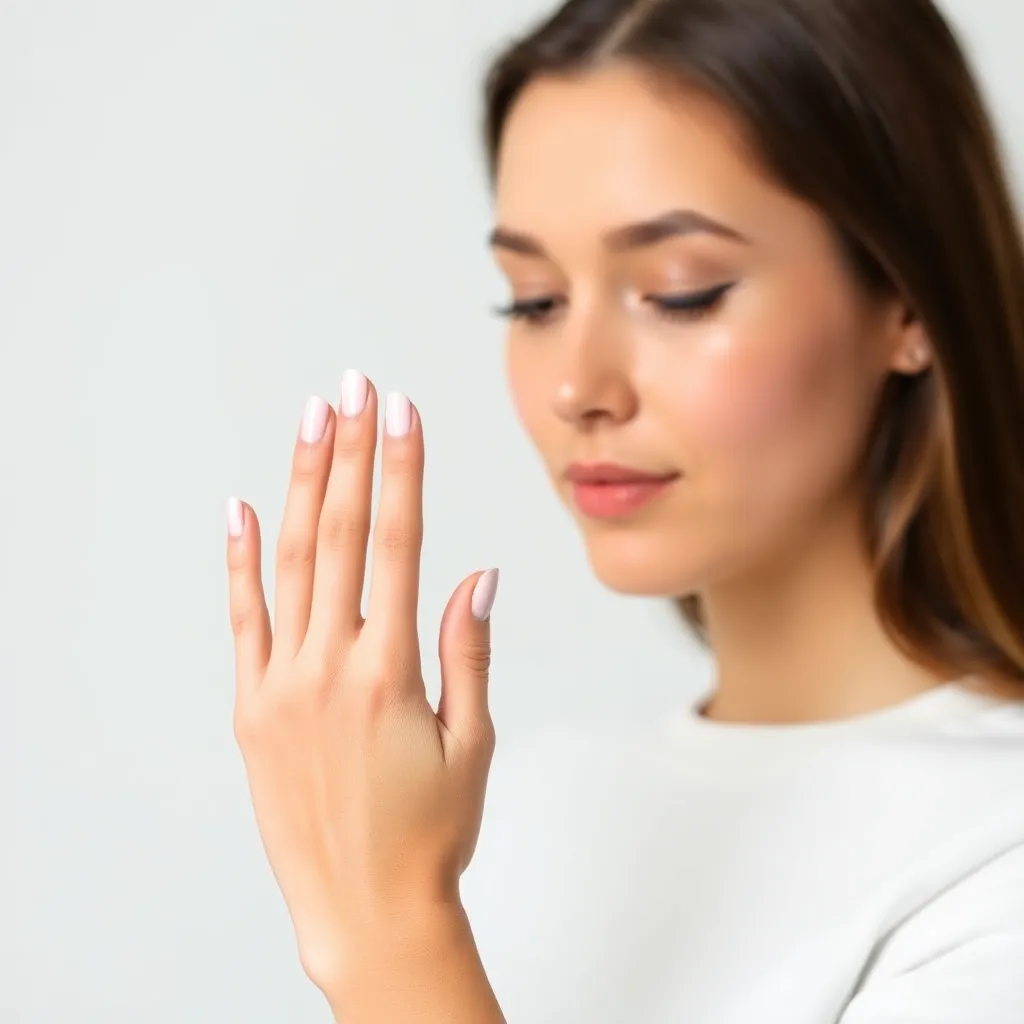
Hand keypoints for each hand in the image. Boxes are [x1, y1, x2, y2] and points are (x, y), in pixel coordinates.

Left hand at [224, 371, 498, 998]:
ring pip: (290, 563)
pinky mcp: (251, 709)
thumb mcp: (473, 745)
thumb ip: (468, 654)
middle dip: (350, 451)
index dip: (401, 470)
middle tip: (355, 388)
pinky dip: (237, 563)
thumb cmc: (432, 833)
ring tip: (312, 422)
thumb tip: (476, 577)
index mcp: (391, 671)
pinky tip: (238, 510)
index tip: (404, 412)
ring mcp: (281, 685)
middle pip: (340, 535)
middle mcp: (330, 666)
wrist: (365, 910)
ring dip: (301, 486)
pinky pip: (242, 621)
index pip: (397, 543)